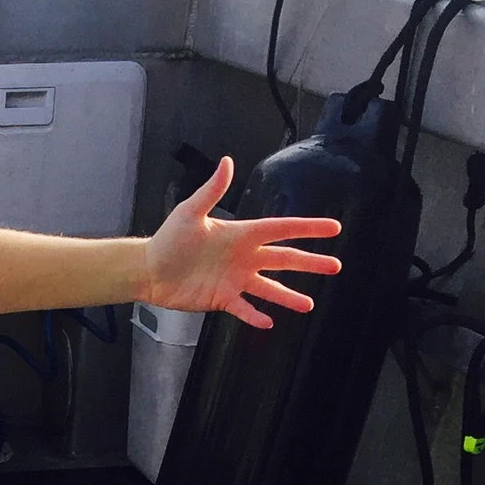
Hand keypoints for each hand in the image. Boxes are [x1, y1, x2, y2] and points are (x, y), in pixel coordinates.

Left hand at [139, 157, 342, 328]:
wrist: (148, 270)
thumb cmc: (169, 239)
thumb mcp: (190, 212)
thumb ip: (212, 191)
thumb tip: (227, 162)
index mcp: (241, 234)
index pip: (281, 229)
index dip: (308, 228)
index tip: (333, 227)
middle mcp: (243, 257)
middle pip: (283, 259)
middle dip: (310, 262)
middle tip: (335, 265)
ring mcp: (235, 279)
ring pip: (269, 288)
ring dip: (289, 295)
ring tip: (309, 304)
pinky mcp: (222, 298)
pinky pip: (244, 309)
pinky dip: (256, 316)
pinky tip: (270, 322)